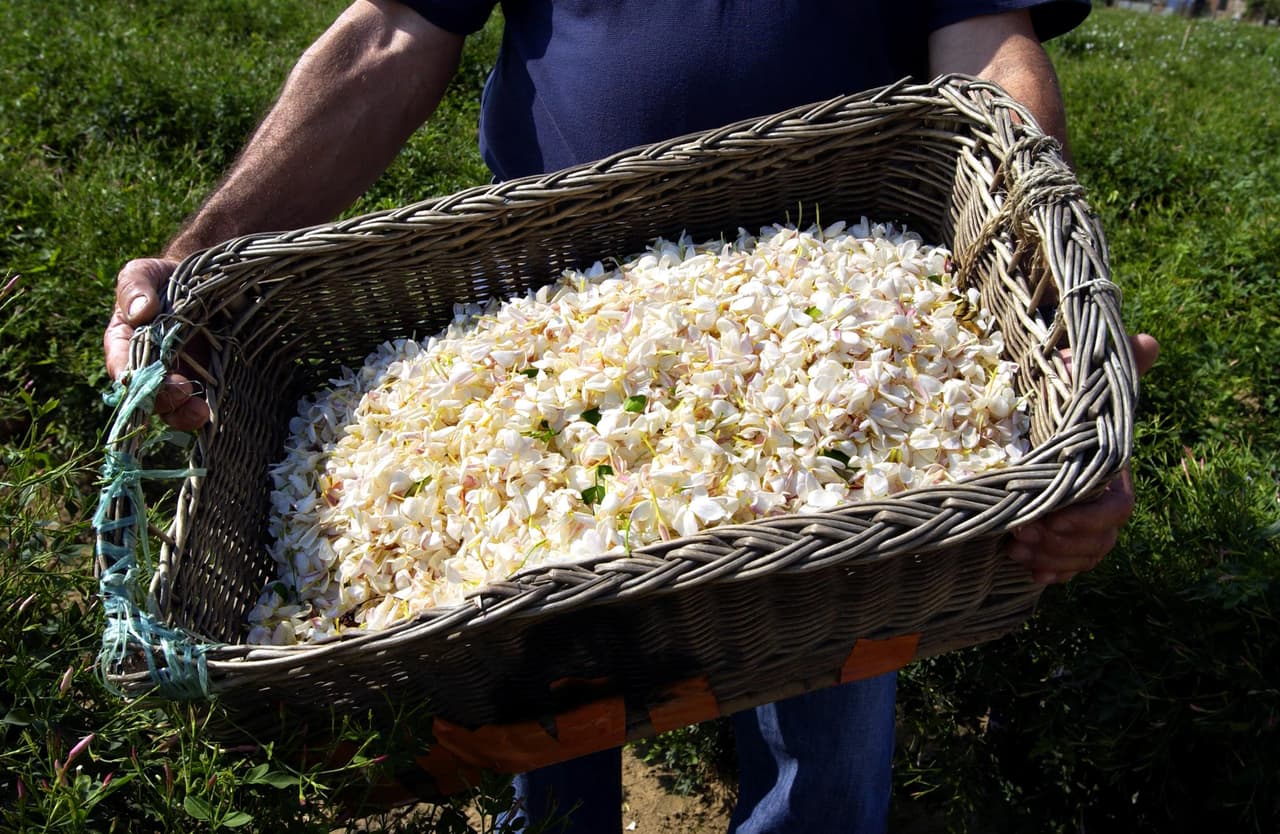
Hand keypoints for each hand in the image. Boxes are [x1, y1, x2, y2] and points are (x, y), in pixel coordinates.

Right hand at [103, 258, 210, 430]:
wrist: (204, 281)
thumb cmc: (165, 278)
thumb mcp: (144, 273)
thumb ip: (134, 287)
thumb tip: (139, 312)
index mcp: (125, 341)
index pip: (121, 363)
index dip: (127, 374)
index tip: (138, 378)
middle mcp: (149, 365)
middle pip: (148, 393)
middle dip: (161, 398)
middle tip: (181, 392)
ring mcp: (178, 374)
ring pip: (173, 405)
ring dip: (183, 413)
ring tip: (199, 413)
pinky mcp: (205, 378)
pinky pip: (202, 401)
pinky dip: (207, 410)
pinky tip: (214, 412)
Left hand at [1007, 333, 1159, 583]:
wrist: (1045, 407)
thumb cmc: (1066, 391)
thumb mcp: (1083, 377)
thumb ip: (1114, 368)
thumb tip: (1145, 342)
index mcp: (1111, 470)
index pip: (1117, 508)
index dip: (1089, 519)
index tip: (1054, 518)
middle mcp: (1102, 498)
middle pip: (1099, 539)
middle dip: (1062, 543)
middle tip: (1021, 534)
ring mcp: (1083, 518)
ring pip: (1082, 553)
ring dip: (1051, 556)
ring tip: (1014, 547)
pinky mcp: (1061, 530)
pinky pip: (1066, 561)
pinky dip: (1050, 570)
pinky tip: (1028, 570)